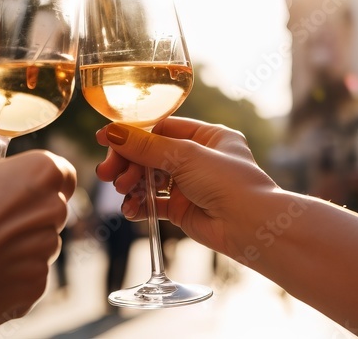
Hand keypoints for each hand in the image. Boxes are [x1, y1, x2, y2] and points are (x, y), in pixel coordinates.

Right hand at [0, 150, 75, 334]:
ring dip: (17, 246)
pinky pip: (27, 276)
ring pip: (39, 245)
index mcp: (42, 172)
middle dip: (24, 215)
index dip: (38, 182)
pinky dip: (8, 276)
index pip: (61, 174)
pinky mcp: (38, 284)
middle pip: (49, 211)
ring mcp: (48, 249)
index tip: (14, 189)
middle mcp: (55, 209)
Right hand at [95, 117, 277, 258]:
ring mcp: (191, 185)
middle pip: (152, 154)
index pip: (162, 128)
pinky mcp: (184, 209)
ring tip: (122, 190)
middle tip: (107, 173)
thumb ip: (146, 146)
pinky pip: (154, 203)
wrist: (250, 228)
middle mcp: (200, 158)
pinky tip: (129, 209)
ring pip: (150, 179)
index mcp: (209, 136)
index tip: (106, 140)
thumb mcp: (185, 157)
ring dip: (132, 183)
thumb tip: (112, 132)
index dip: (133, 134)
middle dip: (128, 163)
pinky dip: (139, 205)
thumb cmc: (229, 184)